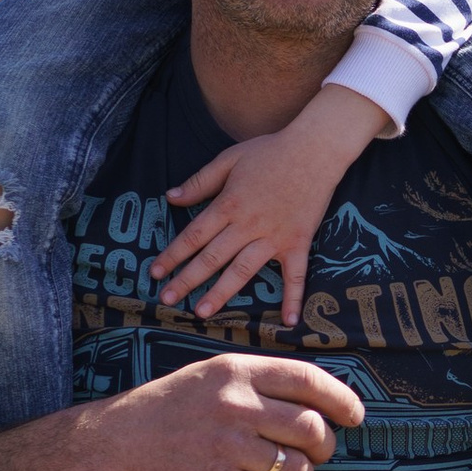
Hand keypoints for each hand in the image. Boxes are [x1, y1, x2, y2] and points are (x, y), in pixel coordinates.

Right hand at [88, 350, 364, 470]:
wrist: (112, 444)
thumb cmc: (167, 411)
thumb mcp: (210, 377)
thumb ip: (258, 382)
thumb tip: (318, 400)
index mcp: (237, 372)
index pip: (309, 380)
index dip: (342, 400)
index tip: (355, 416)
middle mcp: (235, 404)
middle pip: (312, 429)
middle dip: (322, 448)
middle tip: (312, 455)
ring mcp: (226, 445)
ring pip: (298, 469)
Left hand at [152, 82, 389, 323]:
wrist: (315, 149)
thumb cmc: (270, 151)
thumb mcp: (229, 159)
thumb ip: (200, 181)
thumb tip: (170, 197)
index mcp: (228, 204)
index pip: (193, 235)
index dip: (172, 255)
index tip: (155, 273)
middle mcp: (248, 225)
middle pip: (212, 257)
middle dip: (187, 280)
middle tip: (167, 300)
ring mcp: (274, 237)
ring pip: (242, 270)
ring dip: (221, 293)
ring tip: (202, 312)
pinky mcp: (298, 242)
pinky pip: (295, 275)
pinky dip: (293, 298)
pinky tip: (288, 321)